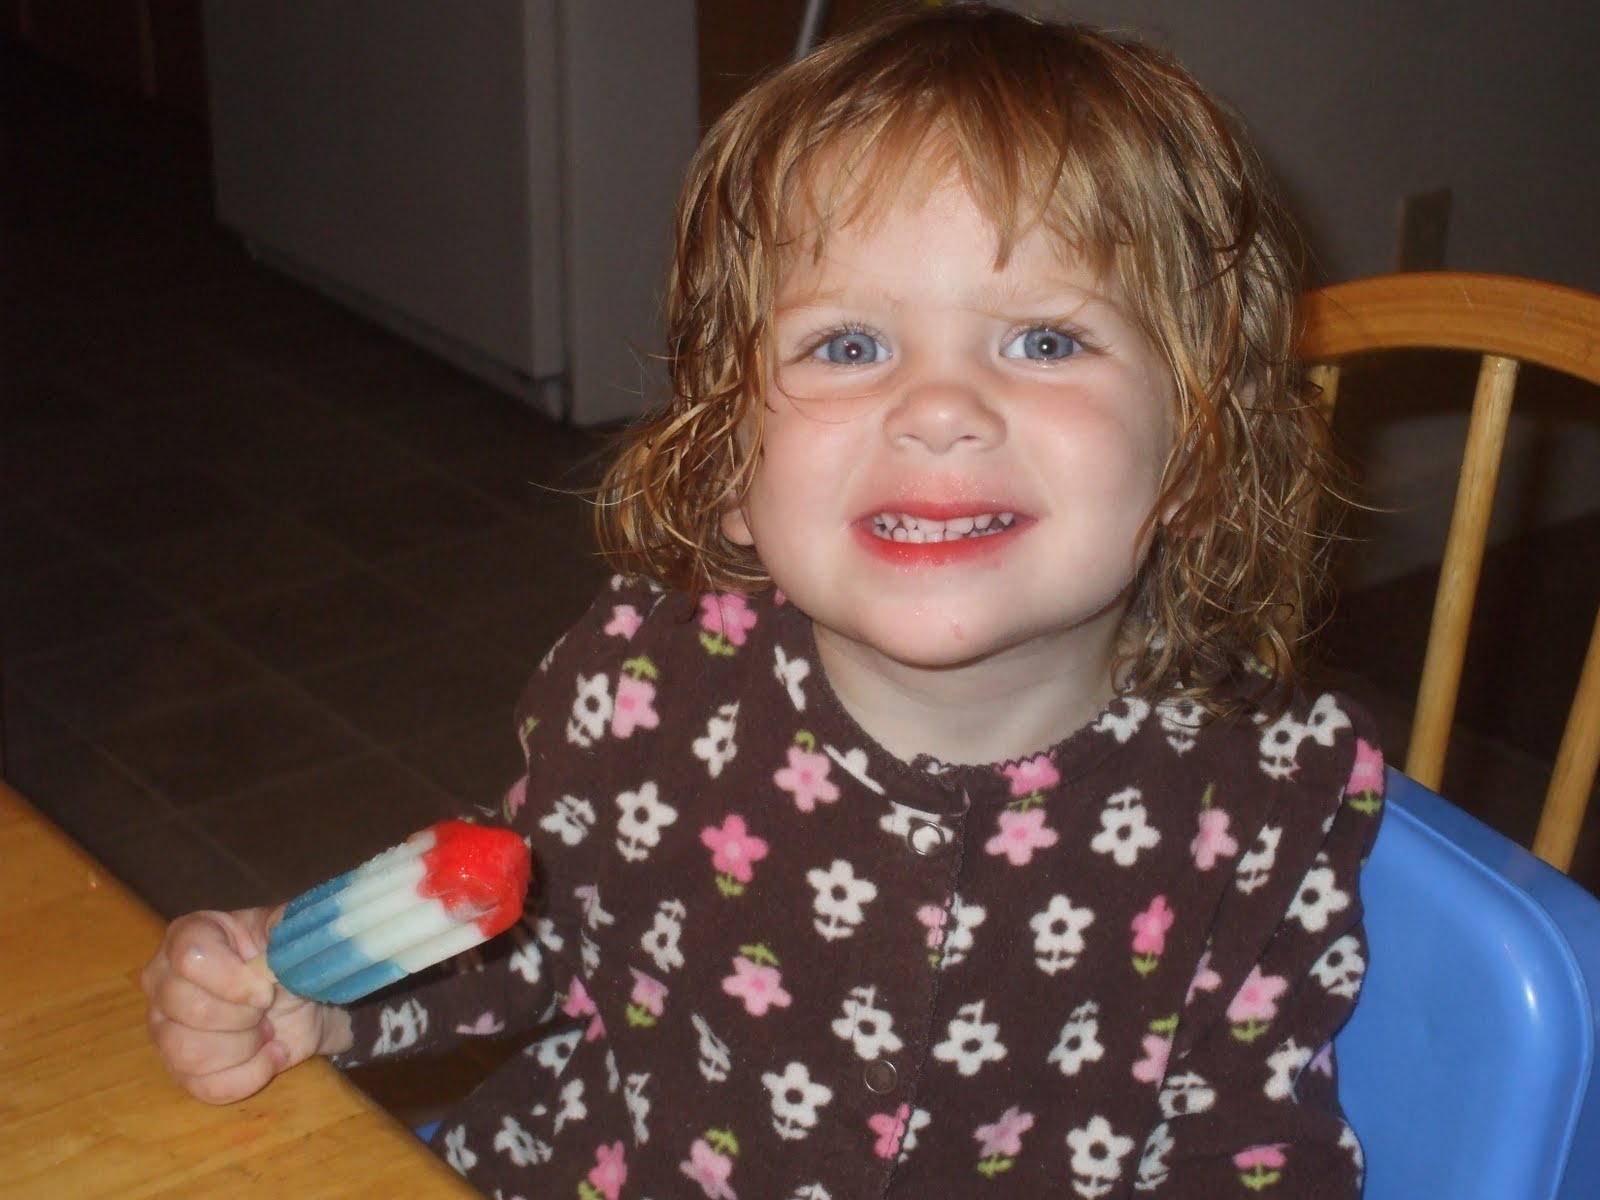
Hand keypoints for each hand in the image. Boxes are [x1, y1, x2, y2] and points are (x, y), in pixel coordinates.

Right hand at [141, 907, 353, 1104]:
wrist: (299, 1001)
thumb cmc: (283, 961)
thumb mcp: (288, 933)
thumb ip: (287, 923)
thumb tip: (288, 929)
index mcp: (189, 936)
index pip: (191, 958)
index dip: (234, 980)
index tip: (265, 988)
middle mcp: (163, 981)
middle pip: (191, 1009)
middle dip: (245, 1016)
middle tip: (267, 1007)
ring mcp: (164, 1029)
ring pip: (189, 1052)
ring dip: (245, 1047)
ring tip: (267, 1031)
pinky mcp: (180, 1070)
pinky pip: (205, 1086)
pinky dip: (249, 1075)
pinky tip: (268, 1056)